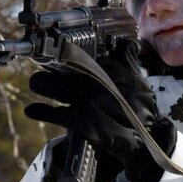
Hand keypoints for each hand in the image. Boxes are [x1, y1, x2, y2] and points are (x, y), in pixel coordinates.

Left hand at [26, 40, 174, 181]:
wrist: (148, 138)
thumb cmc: (142, 107)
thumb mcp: (138, 80)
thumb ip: (127, 59)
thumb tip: (124, 43)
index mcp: (110, 68)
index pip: (76, 53)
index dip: (63, 53)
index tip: (56, 55)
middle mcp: (97, 81)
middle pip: (55, 65)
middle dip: (49, 68)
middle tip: (45, 72)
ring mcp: (88, 101)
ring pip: (47, 85)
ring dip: (41, 84)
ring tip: (39, 85)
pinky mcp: (81, 122)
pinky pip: (52, 113)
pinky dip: (39, 111)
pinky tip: (33, 110)